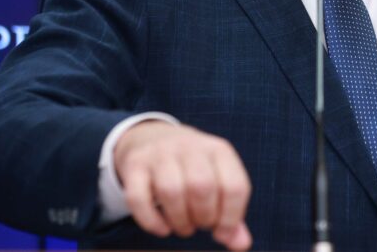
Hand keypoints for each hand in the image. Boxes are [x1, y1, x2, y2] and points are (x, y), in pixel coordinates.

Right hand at [114, 121, 251, 248]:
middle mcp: (190, 147)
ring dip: (179, 220)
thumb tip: (241, 244)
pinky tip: (162, 229)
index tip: (222, 232)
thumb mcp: (217, 179)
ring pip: (171, 190)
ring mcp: (160, 154)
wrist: (150, 136)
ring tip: (183, 227)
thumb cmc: (192, 168)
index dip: (231, 218)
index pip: (235, 186)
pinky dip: (151, 220)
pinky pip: (138, 197)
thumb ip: (231, 213)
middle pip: (202, 187)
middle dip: (204, 218)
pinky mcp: (135, 165)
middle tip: (199, 224)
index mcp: (219, 150)